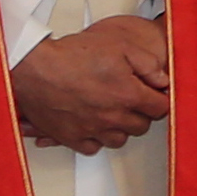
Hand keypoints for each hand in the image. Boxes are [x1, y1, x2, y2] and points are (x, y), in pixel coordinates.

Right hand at [12, 15, 172, 151]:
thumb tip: (162, 80)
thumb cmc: (72, 56)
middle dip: (141, 113)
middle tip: (133, 101)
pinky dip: (96, 140)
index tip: (155, 96)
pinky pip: (92, 148)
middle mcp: (112, 117)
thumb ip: (148, 64)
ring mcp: (91, 129)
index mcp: (128, 95)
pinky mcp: (70, 137)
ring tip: (114, 113)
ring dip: (120, 128)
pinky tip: (94, 126)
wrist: (34, 67)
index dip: (159, 99)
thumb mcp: (120, 47)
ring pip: (119, 140)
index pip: (160, 109)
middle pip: (141, 126)